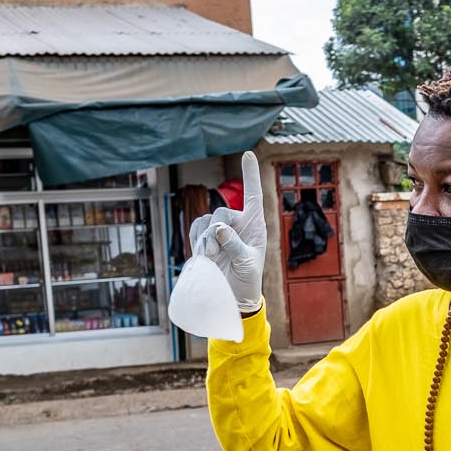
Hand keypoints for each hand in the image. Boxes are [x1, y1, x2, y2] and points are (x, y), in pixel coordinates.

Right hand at [188, 151, 265, 312]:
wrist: (233, 297)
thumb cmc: (248, 280)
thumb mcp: (246, 263)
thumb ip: (234, 245)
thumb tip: (218, 228)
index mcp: (255, 226)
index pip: (253, 196)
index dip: (250, 174)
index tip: (248, 154)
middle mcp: (238, 224)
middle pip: (221, 211)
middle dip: (214, 231)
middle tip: (212, 253)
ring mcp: (220, 231)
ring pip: (205, 220)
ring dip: (203, 238)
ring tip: (209, 258)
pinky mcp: (206, 239)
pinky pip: (196, 228)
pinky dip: (195, 239)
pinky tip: (201, 254)